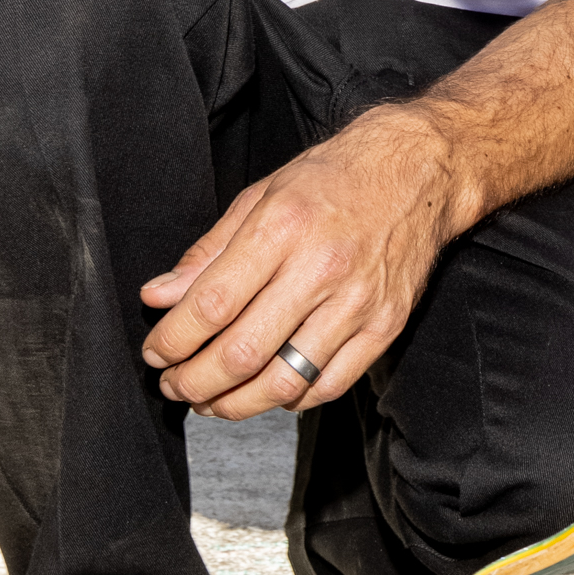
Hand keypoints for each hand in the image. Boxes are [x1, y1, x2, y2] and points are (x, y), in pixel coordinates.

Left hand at [140, 107, 455, 415]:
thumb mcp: (262, 196)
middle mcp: (320, 268)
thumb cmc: (336, 179)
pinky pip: (328, 385)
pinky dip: (289, 400)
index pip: (212, 304)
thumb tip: (160, 296)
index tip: (156, 352)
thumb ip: (208, 252)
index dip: (173, 339)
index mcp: (282, 227)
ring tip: (210, 400)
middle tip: (175, 385)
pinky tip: (266, 392)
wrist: (418, 171)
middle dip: (195, 382)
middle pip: (242, 352)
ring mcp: (357, 303)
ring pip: (283, 381)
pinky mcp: (384, 327)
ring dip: (234, 403)